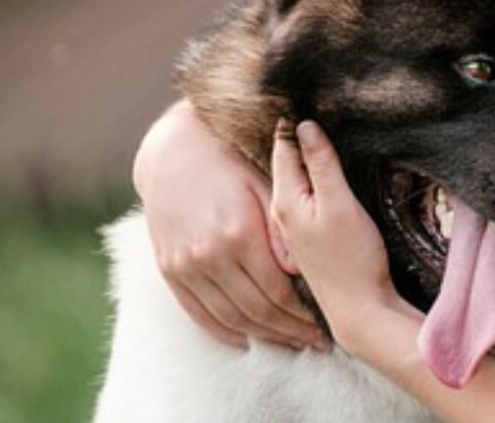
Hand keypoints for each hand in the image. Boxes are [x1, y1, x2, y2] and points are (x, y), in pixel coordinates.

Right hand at [132, 100, 327, 349]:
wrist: (172, 152)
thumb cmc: (228, 160)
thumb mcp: (262, 183)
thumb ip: (281, 227)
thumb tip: (299, 269)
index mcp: (239, 233)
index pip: (278, 290)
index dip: (303, 313)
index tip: (324, 323)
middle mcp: (210, 256)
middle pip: (257, 310)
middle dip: (289, 330)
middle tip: (314, 342)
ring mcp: (186, 266)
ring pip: (230, 317)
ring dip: (262, 336)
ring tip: (290, 343)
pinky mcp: (170, 270)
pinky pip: (198, 313)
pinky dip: (223, 331)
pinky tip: (246, 339)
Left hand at [269, 119, 401, 350]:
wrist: (359, 311)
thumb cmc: (351, 258)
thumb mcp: (339, 203)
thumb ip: (321, 164)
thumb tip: (305, 125)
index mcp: (285, 200)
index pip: (282, 147)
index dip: (289, 119)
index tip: (292, 91)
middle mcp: (280, 213)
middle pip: (282, 162)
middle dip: (289, 135)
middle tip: (295, 101)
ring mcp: (291, 229)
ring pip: (290, 181)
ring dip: (296, 157)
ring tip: (302, 130)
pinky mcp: (306, 240)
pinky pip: (299, 199)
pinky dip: (304, 180)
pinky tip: (315, 174)